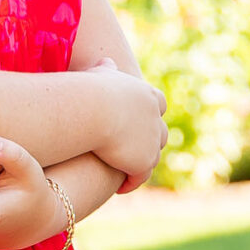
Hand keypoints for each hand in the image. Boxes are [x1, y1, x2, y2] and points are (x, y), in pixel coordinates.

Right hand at [89, 59, 166, 189]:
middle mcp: (155, 117)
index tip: (139, 122)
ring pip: (153, 156)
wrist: (92, 110)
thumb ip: (105, 70)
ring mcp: (152, 140)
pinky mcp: (144, 161)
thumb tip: (107, 62)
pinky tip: (120, 187)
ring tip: (127, 171)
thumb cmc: (89, 90)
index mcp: (147, 95)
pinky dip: (132, 181)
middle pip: (160, 132)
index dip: (150, 114)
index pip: (158, 104)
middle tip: (136, 152)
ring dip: (142, 164)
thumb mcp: (98, 76)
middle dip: (151, 142)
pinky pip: (140, 176)